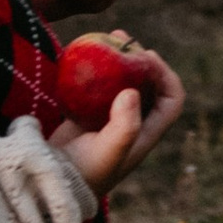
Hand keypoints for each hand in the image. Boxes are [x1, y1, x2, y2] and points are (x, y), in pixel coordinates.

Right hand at [56, 45, 184, 198]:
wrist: (50, 185)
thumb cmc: (85, 172)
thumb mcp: (109, 151)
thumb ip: (125, 126)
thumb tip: (132, 92)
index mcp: (146, 133)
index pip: (172, 99)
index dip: (166, 75)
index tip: (146, 57)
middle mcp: (132, 124)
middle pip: (149, 84)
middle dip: (141, 58)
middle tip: (122, 38)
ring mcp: (109, 119)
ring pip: (122, 81)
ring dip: (118, 59)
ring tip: (106, 37)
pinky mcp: (86, 115)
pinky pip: (96, 85)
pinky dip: (94, 68)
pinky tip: (81, 54)